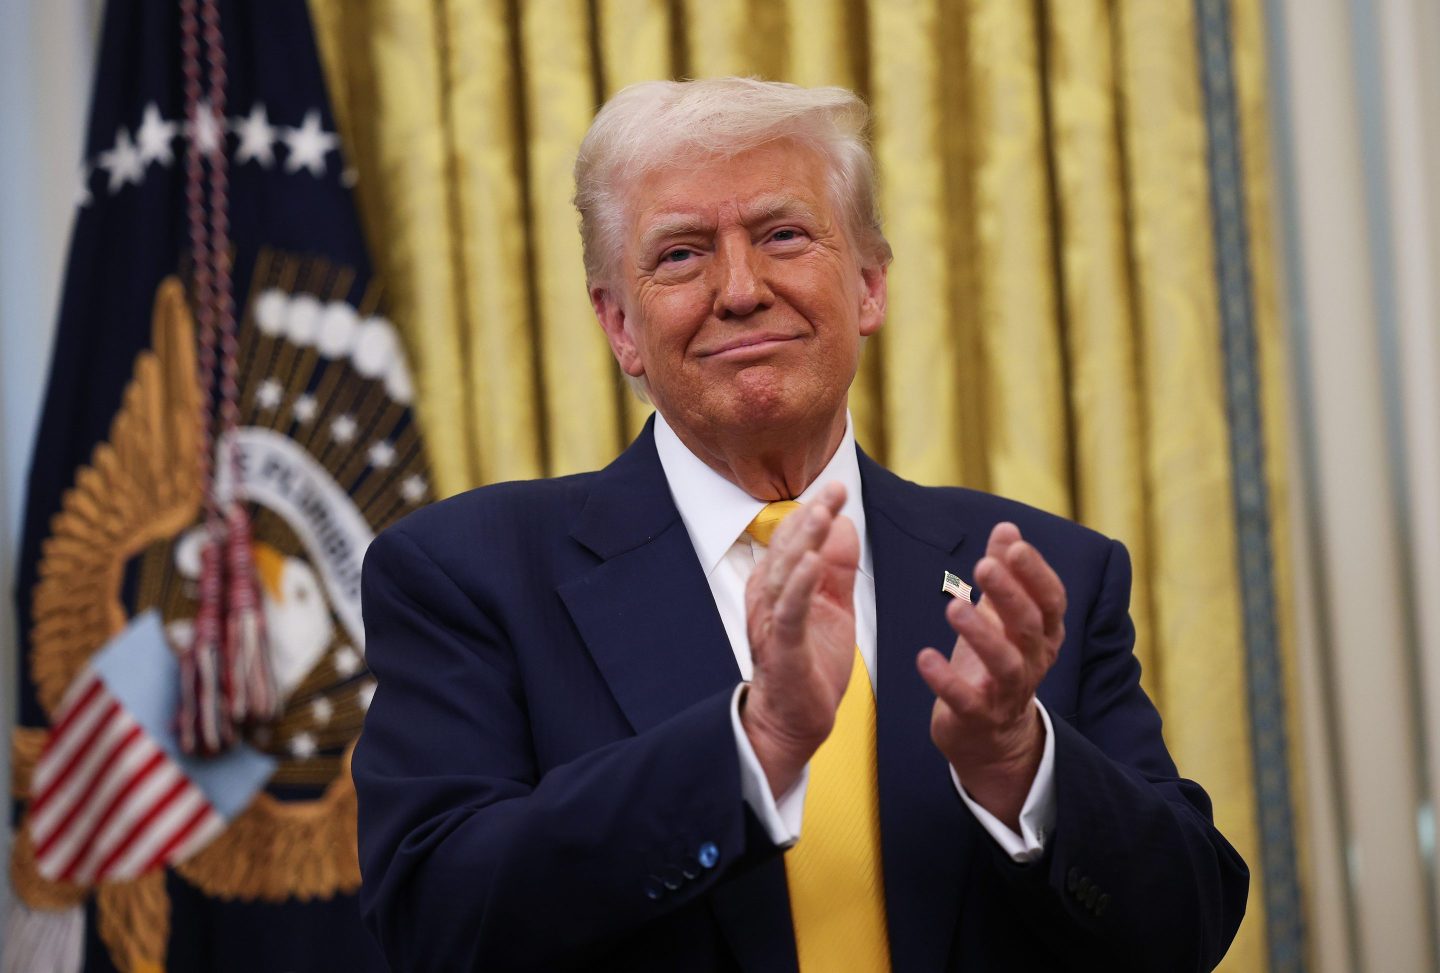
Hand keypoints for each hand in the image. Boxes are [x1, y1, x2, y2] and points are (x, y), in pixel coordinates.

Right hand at [740, 483, 859, 796]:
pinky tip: (815, 563)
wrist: (795, 721)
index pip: (794, 540)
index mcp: (778, 586)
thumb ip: (838, 568)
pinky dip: (801, 585)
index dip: (814, 512)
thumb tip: (844, 524)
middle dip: (812, 516)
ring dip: (804, 542)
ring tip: (822, 513)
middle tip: (835, 488)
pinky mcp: (784, 649)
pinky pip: (790, 612)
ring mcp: (773, 623)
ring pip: (786, 574)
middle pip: (788, 549)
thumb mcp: (833, 607)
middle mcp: (768, 599)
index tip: (837, 488)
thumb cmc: (812, 662)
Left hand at [916, 522, 1065, 829]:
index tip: (1015, 546)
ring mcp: (1007, 693)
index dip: (1036, 573)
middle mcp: (1032, 662)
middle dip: (1010, 595)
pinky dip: (946, 680)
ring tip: (954, 607)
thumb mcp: (1001, 617)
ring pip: (1005, 664)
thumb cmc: (993, 664)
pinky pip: (966, 701)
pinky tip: (925, 657)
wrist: (990, 737)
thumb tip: (1007, 528)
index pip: (1052, 600)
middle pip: (1030, 627)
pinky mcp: (978, 718)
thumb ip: (1005, 573)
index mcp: (1043, 635)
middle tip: (984, 565)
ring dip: (981, 634)